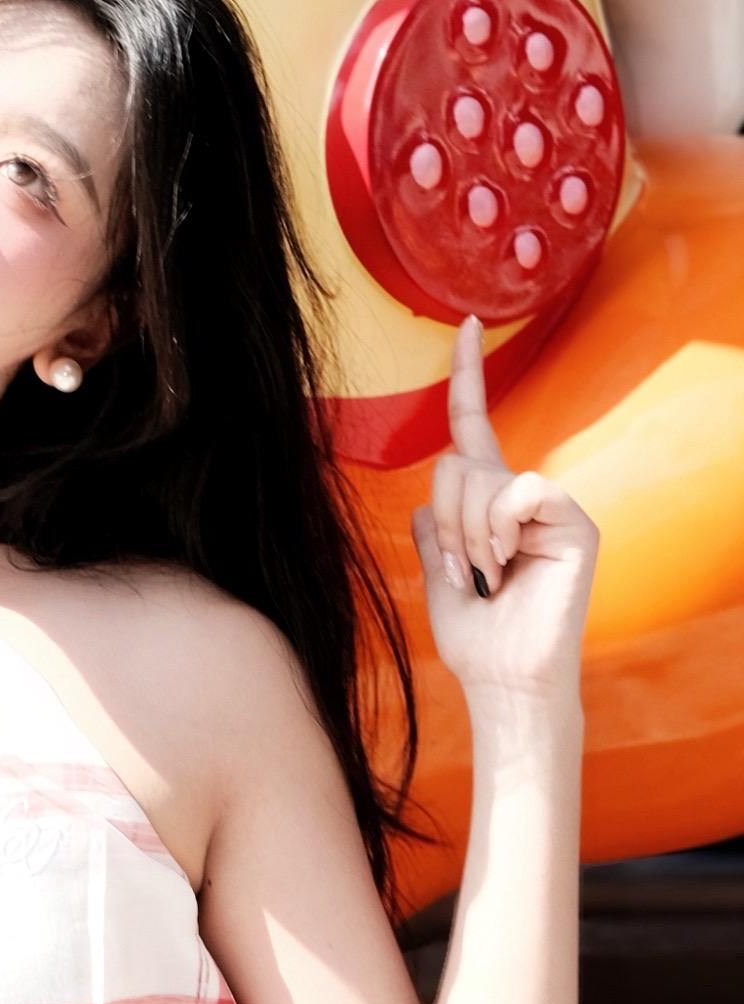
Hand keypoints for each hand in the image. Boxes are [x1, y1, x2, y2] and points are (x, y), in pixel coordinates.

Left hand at [410, 317, 597, 705]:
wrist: (504, 680)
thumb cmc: (476, 636)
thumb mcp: (438, 573)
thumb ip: (434, 529)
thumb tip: (429, 503)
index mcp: (486, 500)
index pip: (472, 424)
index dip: (467, 374)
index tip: (466, 323)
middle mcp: (520, 494)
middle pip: (455, 461)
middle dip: (444, 521)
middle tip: (463, 572)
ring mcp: (551, 505)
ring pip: (479, 477)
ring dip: (466, 534)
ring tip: (487, 576)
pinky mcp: (574, 521)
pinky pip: (519, 491)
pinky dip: (499, 529)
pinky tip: (510, 564)